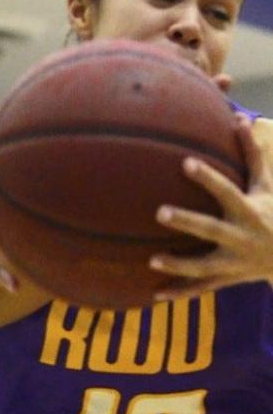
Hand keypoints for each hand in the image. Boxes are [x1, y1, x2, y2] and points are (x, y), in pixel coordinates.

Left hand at [152, 114, 272, 298]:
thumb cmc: (272, 210)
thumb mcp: (266, 185)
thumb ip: (253, 154)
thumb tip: (241, 118)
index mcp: (249, 210)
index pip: (226, 190)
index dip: (208, 177)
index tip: (185, 162)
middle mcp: (241, 236)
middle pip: (212, 228)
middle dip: (188, 222)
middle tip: (159, 212)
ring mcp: (233, 260)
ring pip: (204, 265)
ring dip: (179, 264)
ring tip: (152, 260)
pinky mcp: (226, 278)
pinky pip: (201, 287)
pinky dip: (180, 292)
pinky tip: (155, 294)